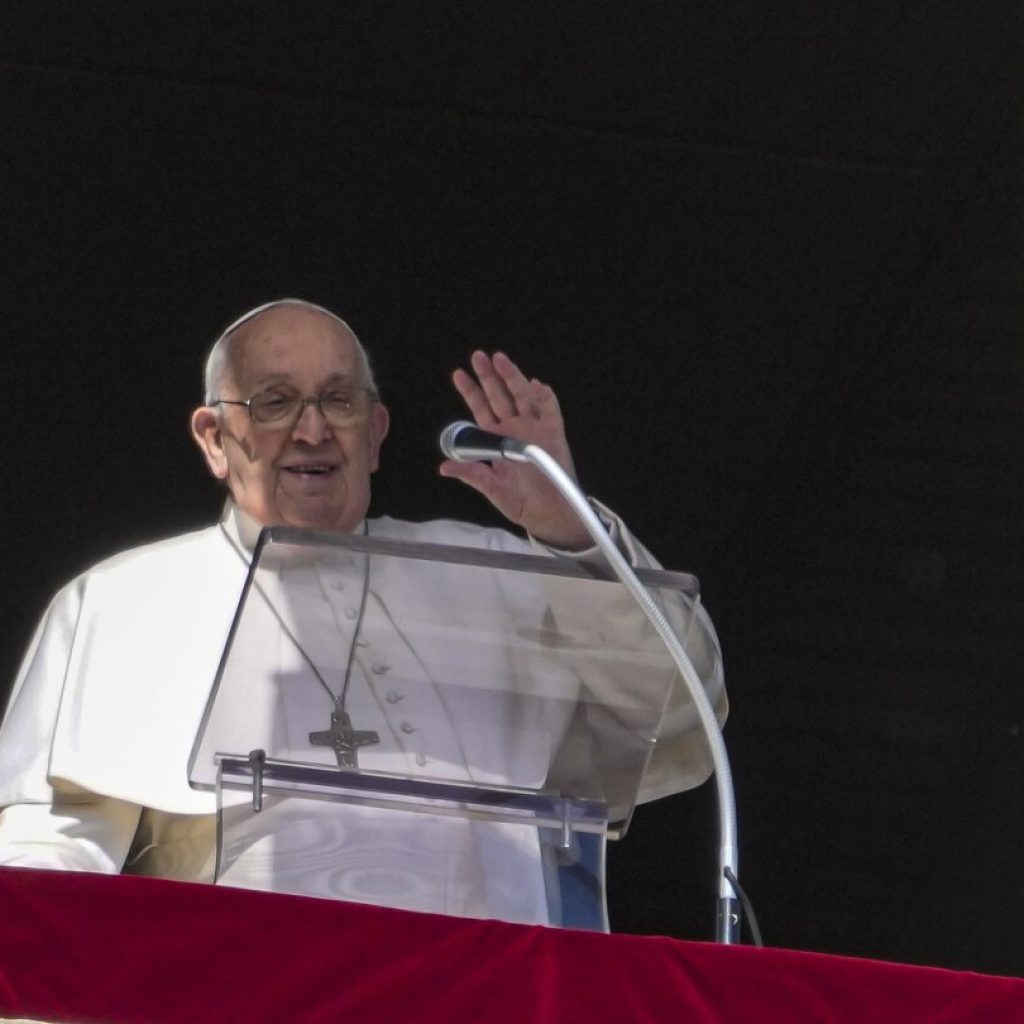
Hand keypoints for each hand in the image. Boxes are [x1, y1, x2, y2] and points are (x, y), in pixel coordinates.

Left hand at [439, 350, 591, 549]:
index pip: (481, 409)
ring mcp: (535, 429)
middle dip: (490, 376)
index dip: (471, 391)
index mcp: (496, 439)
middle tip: (479, 357)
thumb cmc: (520, 501)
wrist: (548, 514)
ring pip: (523, 397)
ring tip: (502, 362)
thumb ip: (471, 475)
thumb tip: (445, 468)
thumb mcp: (491, 489)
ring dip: (513, 378)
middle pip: (500, 396)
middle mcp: (515, 428)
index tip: (459, 374)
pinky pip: (551, 411)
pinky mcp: (554, 435)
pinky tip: (536, 386)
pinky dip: (545, 398)